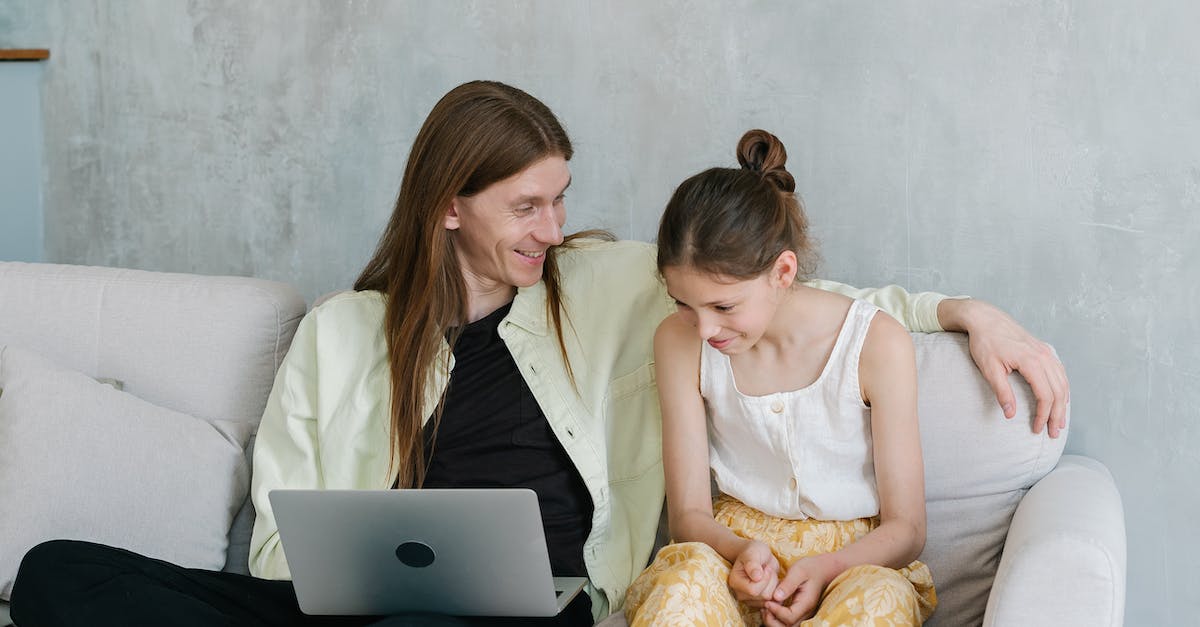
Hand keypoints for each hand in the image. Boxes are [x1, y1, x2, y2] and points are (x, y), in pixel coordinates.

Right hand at [728, 540, 780, 609]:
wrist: (758, 556)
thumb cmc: (753, 552)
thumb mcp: (752, 553)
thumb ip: (752, 564)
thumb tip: (756, 577)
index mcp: (735, 582)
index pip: (753, 591)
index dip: (764, 579)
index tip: (766, 567)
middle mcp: (740, 594)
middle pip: (763, 596)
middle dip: (771, 581)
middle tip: (768, 570)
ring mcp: (750, 600)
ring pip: (770, 599)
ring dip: (774, 585)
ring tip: (769, 575)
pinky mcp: (759, 602)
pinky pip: (774, 602)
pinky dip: (777, 591)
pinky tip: (773, 581)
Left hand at [761, 557, 827, 626]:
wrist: (822, 569)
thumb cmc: (810, 568)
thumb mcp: (798, 571)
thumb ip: (788, 584)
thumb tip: (776, 597)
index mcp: (806, 603)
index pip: (789, 617)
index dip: (776, 612)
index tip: (767, 601)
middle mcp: (805, 613)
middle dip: (772, 620)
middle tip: (764, 606)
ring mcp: (803, 614)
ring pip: (786, 626)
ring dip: (773, 620)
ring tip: (766, 606)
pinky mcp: (798, 612)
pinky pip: (786, 622)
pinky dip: (776, 618)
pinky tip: (770, 606)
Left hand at [940, 299, 1068, 437]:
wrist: (985, 318)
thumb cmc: (985, 342)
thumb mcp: (989, 368)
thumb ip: (1002, 392)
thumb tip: (1010, 414)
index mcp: (1031, 361)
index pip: (1045, 395)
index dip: (1043, 415)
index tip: (1037, 429)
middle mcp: (1043, 356)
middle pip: (1058, 391)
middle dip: (1057, 414)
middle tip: (1053, 432)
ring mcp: (1046, 351)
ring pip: (1062, 382)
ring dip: (1063, 403)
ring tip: (1060, 421)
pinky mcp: (1043, 349)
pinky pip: (1059, 372)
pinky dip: (1063, 388)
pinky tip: (1061, 398)